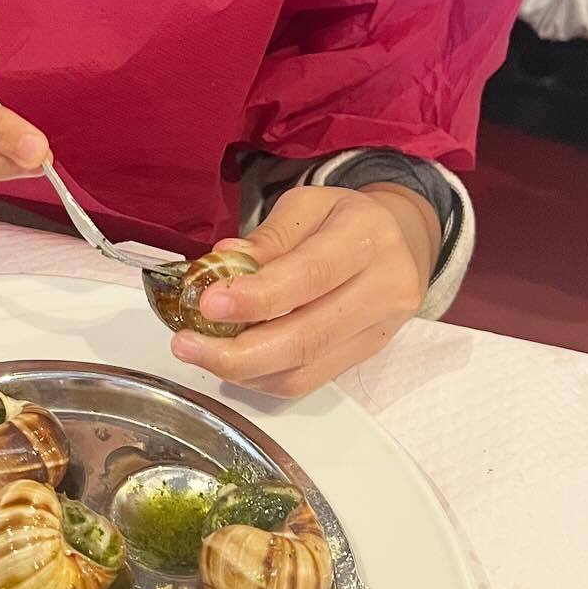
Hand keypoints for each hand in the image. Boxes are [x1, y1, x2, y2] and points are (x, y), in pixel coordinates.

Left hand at [168, 184, 438, 397]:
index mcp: (367, 236)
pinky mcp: (366, 357)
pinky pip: (310, 382)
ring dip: (245, 371)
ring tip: (200, 354)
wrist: (400, 241)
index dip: (258, 297)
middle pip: (309, 336)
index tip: (208, 304)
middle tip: (187, 344)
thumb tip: (222, 263)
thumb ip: (268, 237)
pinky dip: (263, 379)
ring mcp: (380, 331)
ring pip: (307, 370)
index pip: (311, 274)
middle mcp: (384, 288)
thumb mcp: (307, 206)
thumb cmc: (342, 218)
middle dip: (240, 351)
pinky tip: (233, 362)